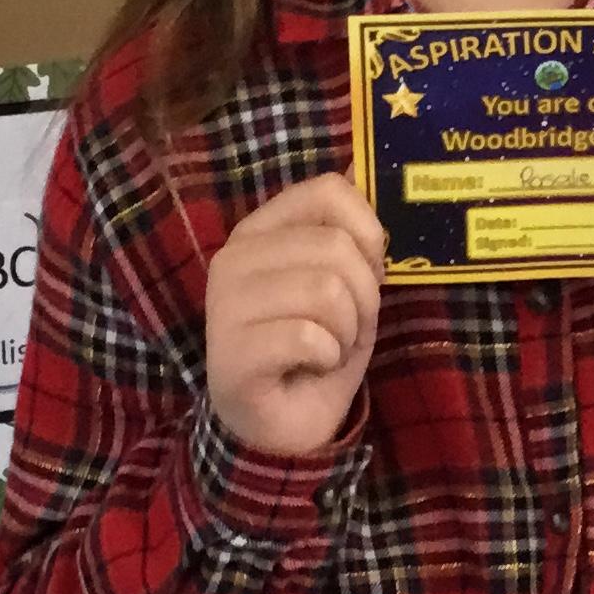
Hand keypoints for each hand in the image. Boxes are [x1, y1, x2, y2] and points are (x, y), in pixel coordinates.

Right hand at [205, 174, 387, 455]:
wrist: (283, 428)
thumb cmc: (317, 349)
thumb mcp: (347, 284)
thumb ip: (350, 230)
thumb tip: (363, 165)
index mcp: (261, 231)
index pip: (328, 191)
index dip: (368, 234)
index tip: (366, 274)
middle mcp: (234, 259)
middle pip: (337, 248)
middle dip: (364, 298)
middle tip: (344, 329)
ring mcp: (226, 306)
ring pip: (328, 292)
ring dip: (346, 333)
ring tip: (326, 350)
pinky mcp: (231, 354)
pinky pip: (310, 337)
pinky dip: (327, 359)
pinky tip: (307, 370)